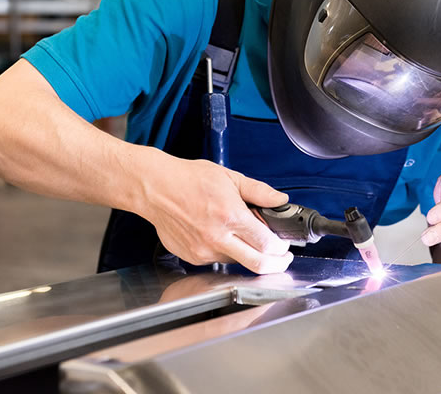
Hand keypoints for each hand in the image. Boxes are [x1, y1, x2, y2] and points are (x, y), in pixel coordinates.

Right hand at [136, 153, 293, 273]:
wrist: (156, 188)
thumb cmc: (189, 180)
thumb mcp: (230, 177)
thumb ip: (259, 191)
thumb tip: (280, 199)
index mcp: (230, 216)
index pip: (266, 243)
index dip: (280, 248)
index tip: (284, 246)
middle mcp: (217, 237)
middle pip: (257, 264)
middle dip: (276, 264)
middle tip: (281, 259)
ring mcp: (203, 250)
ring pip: (237, 262)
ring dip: (247, 254)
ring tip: (243, 235)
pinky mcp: (192, 257)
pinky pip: (217, 260)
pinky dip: (226, 251)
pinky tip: (220, 234)